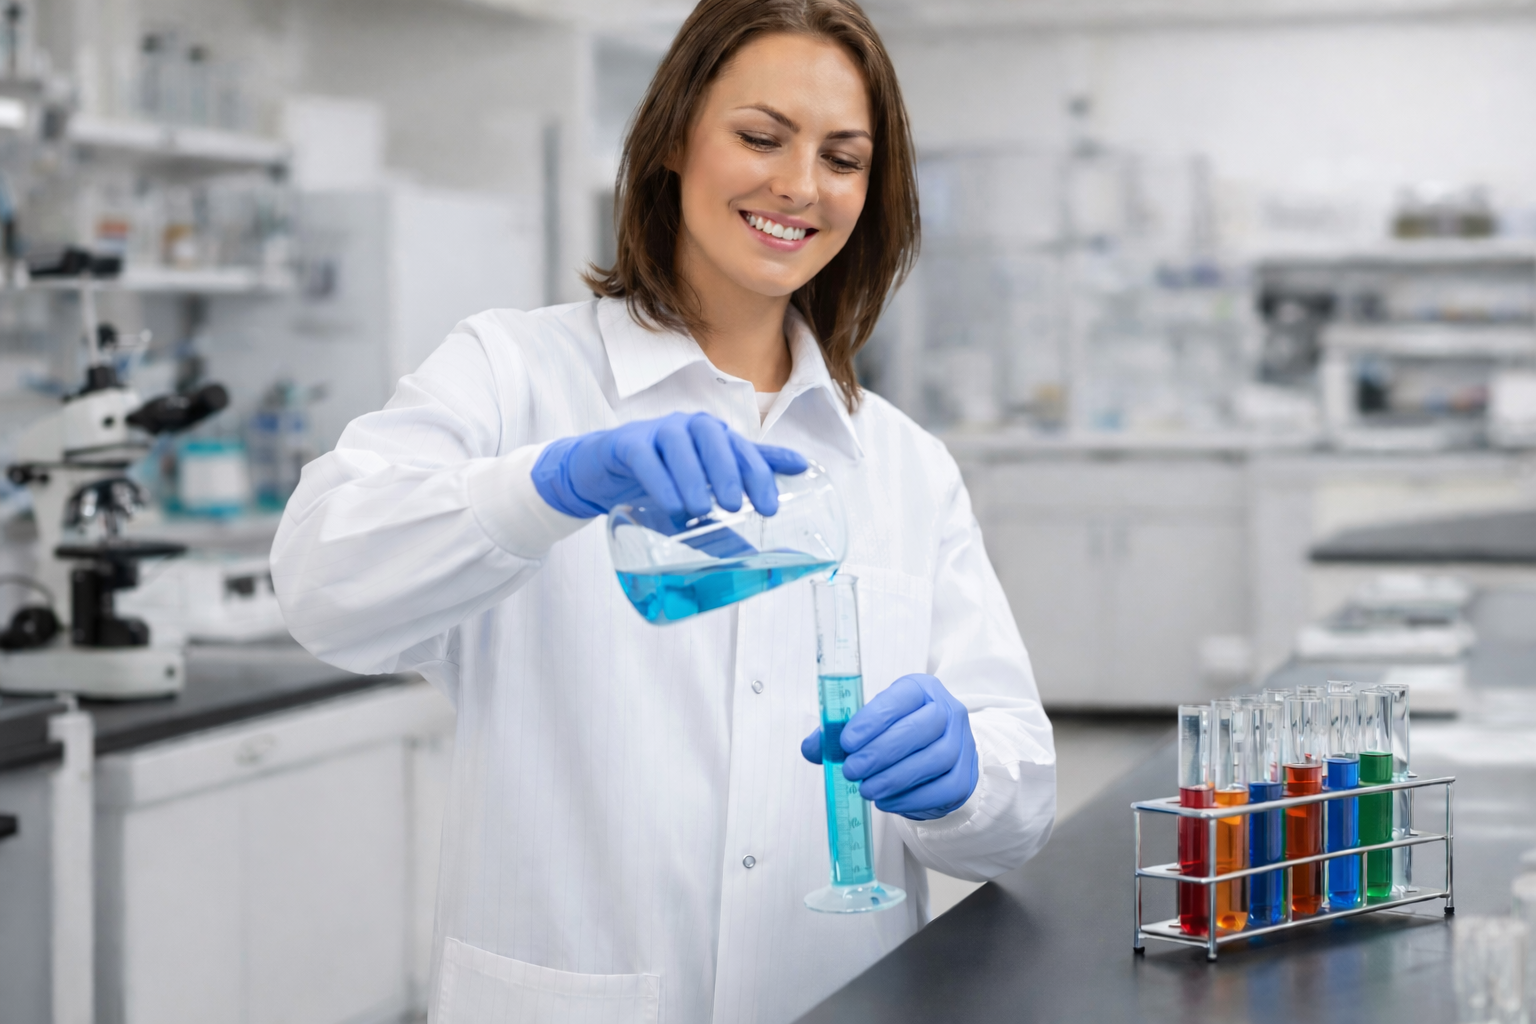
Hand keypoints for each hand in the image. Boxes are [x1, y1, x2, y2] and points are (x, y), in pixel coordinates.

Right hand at [531, 412, 806, 518]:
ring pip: (680, 445)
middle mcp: (689, 427)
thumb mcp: (698, 493)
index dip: (761, 476)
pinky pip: (645, 457)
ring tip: (702, 511)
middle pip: (715, 438)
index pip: (744, 449)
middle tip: (735, 506)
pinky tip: (671, 506)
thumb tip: (772, 543)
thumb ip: (733, 506)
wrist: (602, 472)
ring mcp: (657, 432)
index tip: (770, 509)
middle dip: (729, 471)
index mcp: (714, 437)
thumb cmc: (659, 479)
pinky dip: (660, 481)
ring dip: (694, 477)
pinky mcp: (627, 444)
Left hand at [800, 674, 978, 820]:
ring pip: (935, 759)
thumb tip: (812, 747)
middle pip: (922, 728)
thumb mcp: (869, 725)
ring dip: (895, 777)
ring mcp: (962, 744)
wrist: (936, 760)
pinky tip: (886, 801)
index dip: (873, 719)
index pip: (902, 697)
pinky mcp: (965, 777)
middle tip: (852, 770)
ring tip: (866, 789)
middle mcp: (948, 711)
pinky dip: (911, 798)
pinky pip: (942, 789)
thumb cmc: (897, 736)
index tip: (846, 742)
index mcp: (922, 689)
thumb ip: (838, 734)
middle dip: (882, 752)